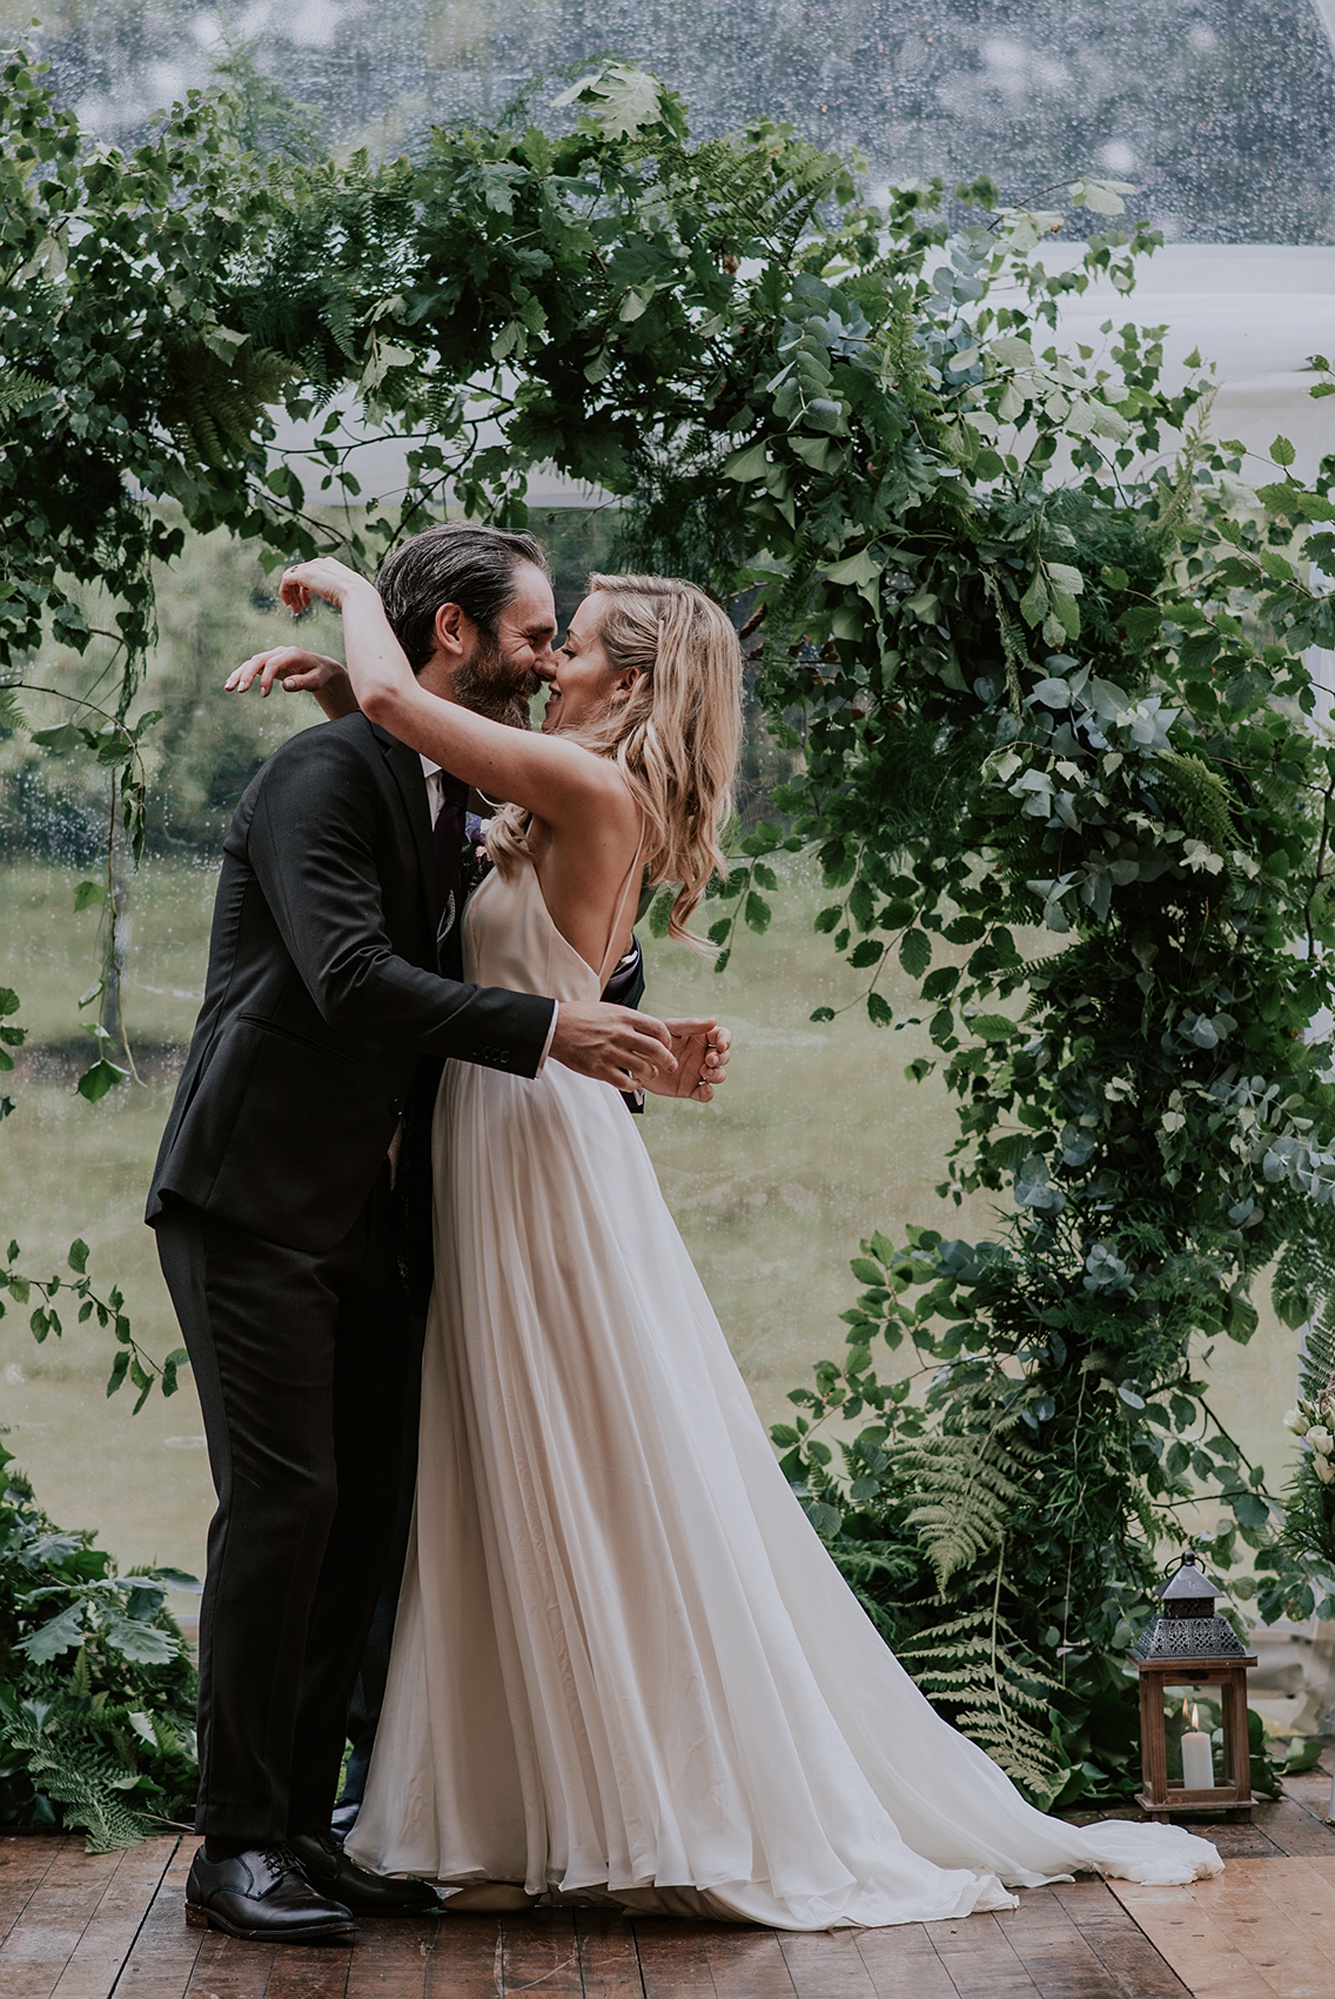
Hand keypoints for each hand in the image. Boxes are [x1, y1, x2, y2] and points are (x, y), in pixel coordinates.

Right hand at [225, 647, 358, 719]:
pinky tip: (230, 684)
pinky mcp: (268, 663)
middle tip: (240, 691)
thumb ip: (302, 682)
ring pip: (251, 663)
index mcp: (292, 654)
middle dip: (247, 675)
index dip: (266, 678)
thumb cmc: (320, 675)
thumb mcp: (316, 680)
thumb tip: (286, 685)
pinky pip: (252, 667)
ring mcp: (272, 656)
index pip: (273, 663)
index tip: (264, 694)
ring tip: (228, 688)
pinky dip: (241, 674)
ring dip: (239, 675)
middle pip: (258, 660)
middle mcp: (279, 652)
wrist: (320, 668)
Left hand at [278, 557, 376, 616]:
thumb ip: (339, 591)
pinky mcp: (303, 575)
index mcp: (329, 565)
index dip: (304, 590)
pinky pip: (286, 581)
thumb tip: (344, 600)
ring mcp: (311, 568)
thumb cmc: (357, 597)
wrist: (357, 595)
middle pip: (298, 575)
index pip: (309, 573)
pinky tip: (290, 604)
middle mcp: (319, 563)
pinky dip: (285, 593)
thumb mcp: (346, 591)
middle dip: (296, 593)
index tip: (307, 604)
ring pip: (290, 578)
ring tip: (296, 609)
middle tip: (299, 608)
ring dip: (291, 595)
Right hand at [548, 1002, 675, 1089]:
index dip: (667, 1039)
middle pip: (656, 1050)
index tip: (667, 1045)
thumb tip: (646, 1029)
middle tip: (670, 1065)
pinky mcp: (600, 1069)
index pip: (659, 1028)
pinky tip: (633, 1082)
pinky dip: (633, 1085)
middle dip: (667, 1060)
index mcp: (625, 1017)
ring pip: (643, 1068)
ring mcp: (610, 1052)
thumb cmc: (580, 1017)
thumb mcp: (608, 1010)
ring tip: (649, 1074)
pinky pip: (625, 1082)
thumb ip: (628, 1020)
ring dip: (650, 1073)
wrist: (555, 1027)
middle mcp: (621, 1034)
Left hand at [646, 1019, 731, 1101]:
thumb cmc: (653, 1039)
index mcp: (701, 1037)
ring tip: (704, 1072)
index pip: (722, 1036)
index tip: (721, 1046)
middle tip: (708, 1060)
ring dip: (717, 1074)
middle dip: (721, 1059)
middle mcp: (702, 1055)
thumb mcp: (670, 1028)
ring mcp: (697, 1072)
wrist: (635, 1059)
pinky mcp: (690, 1088)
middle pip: (724, 1057)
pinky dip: (708, 1093)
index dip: (726, 1040)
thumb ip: (691, 1025)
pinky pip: (706, 1094)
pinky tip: (704, 1088)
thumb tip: (714, 1020)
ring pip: (719, 1075)